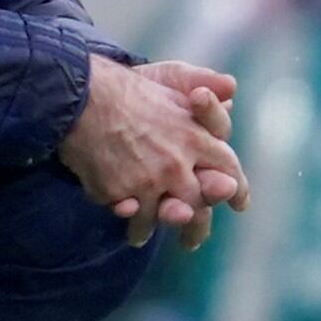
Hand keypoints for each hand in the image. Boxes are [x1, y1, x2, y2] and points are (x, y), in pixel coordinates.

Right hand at [57, 56, 248, 249]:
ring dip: (151, 227)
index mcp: (194, 137)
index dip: (236, 187)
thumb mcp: (174, 79)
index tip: (239, 202)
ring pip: (159, 216)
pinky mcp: (120, 192)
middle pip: (196, 203)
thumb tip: (233, 91)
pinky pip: (128, 213)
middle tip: (192, 241)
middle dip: (195, 225)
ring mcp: (148, 181)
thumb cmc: (128, 87)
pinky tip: (123, 218)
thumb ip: (205, 85)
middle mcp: (176, 164)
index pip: (227, 167)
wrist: (80, 97)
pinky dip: (126, 217)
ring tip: (142, 235)